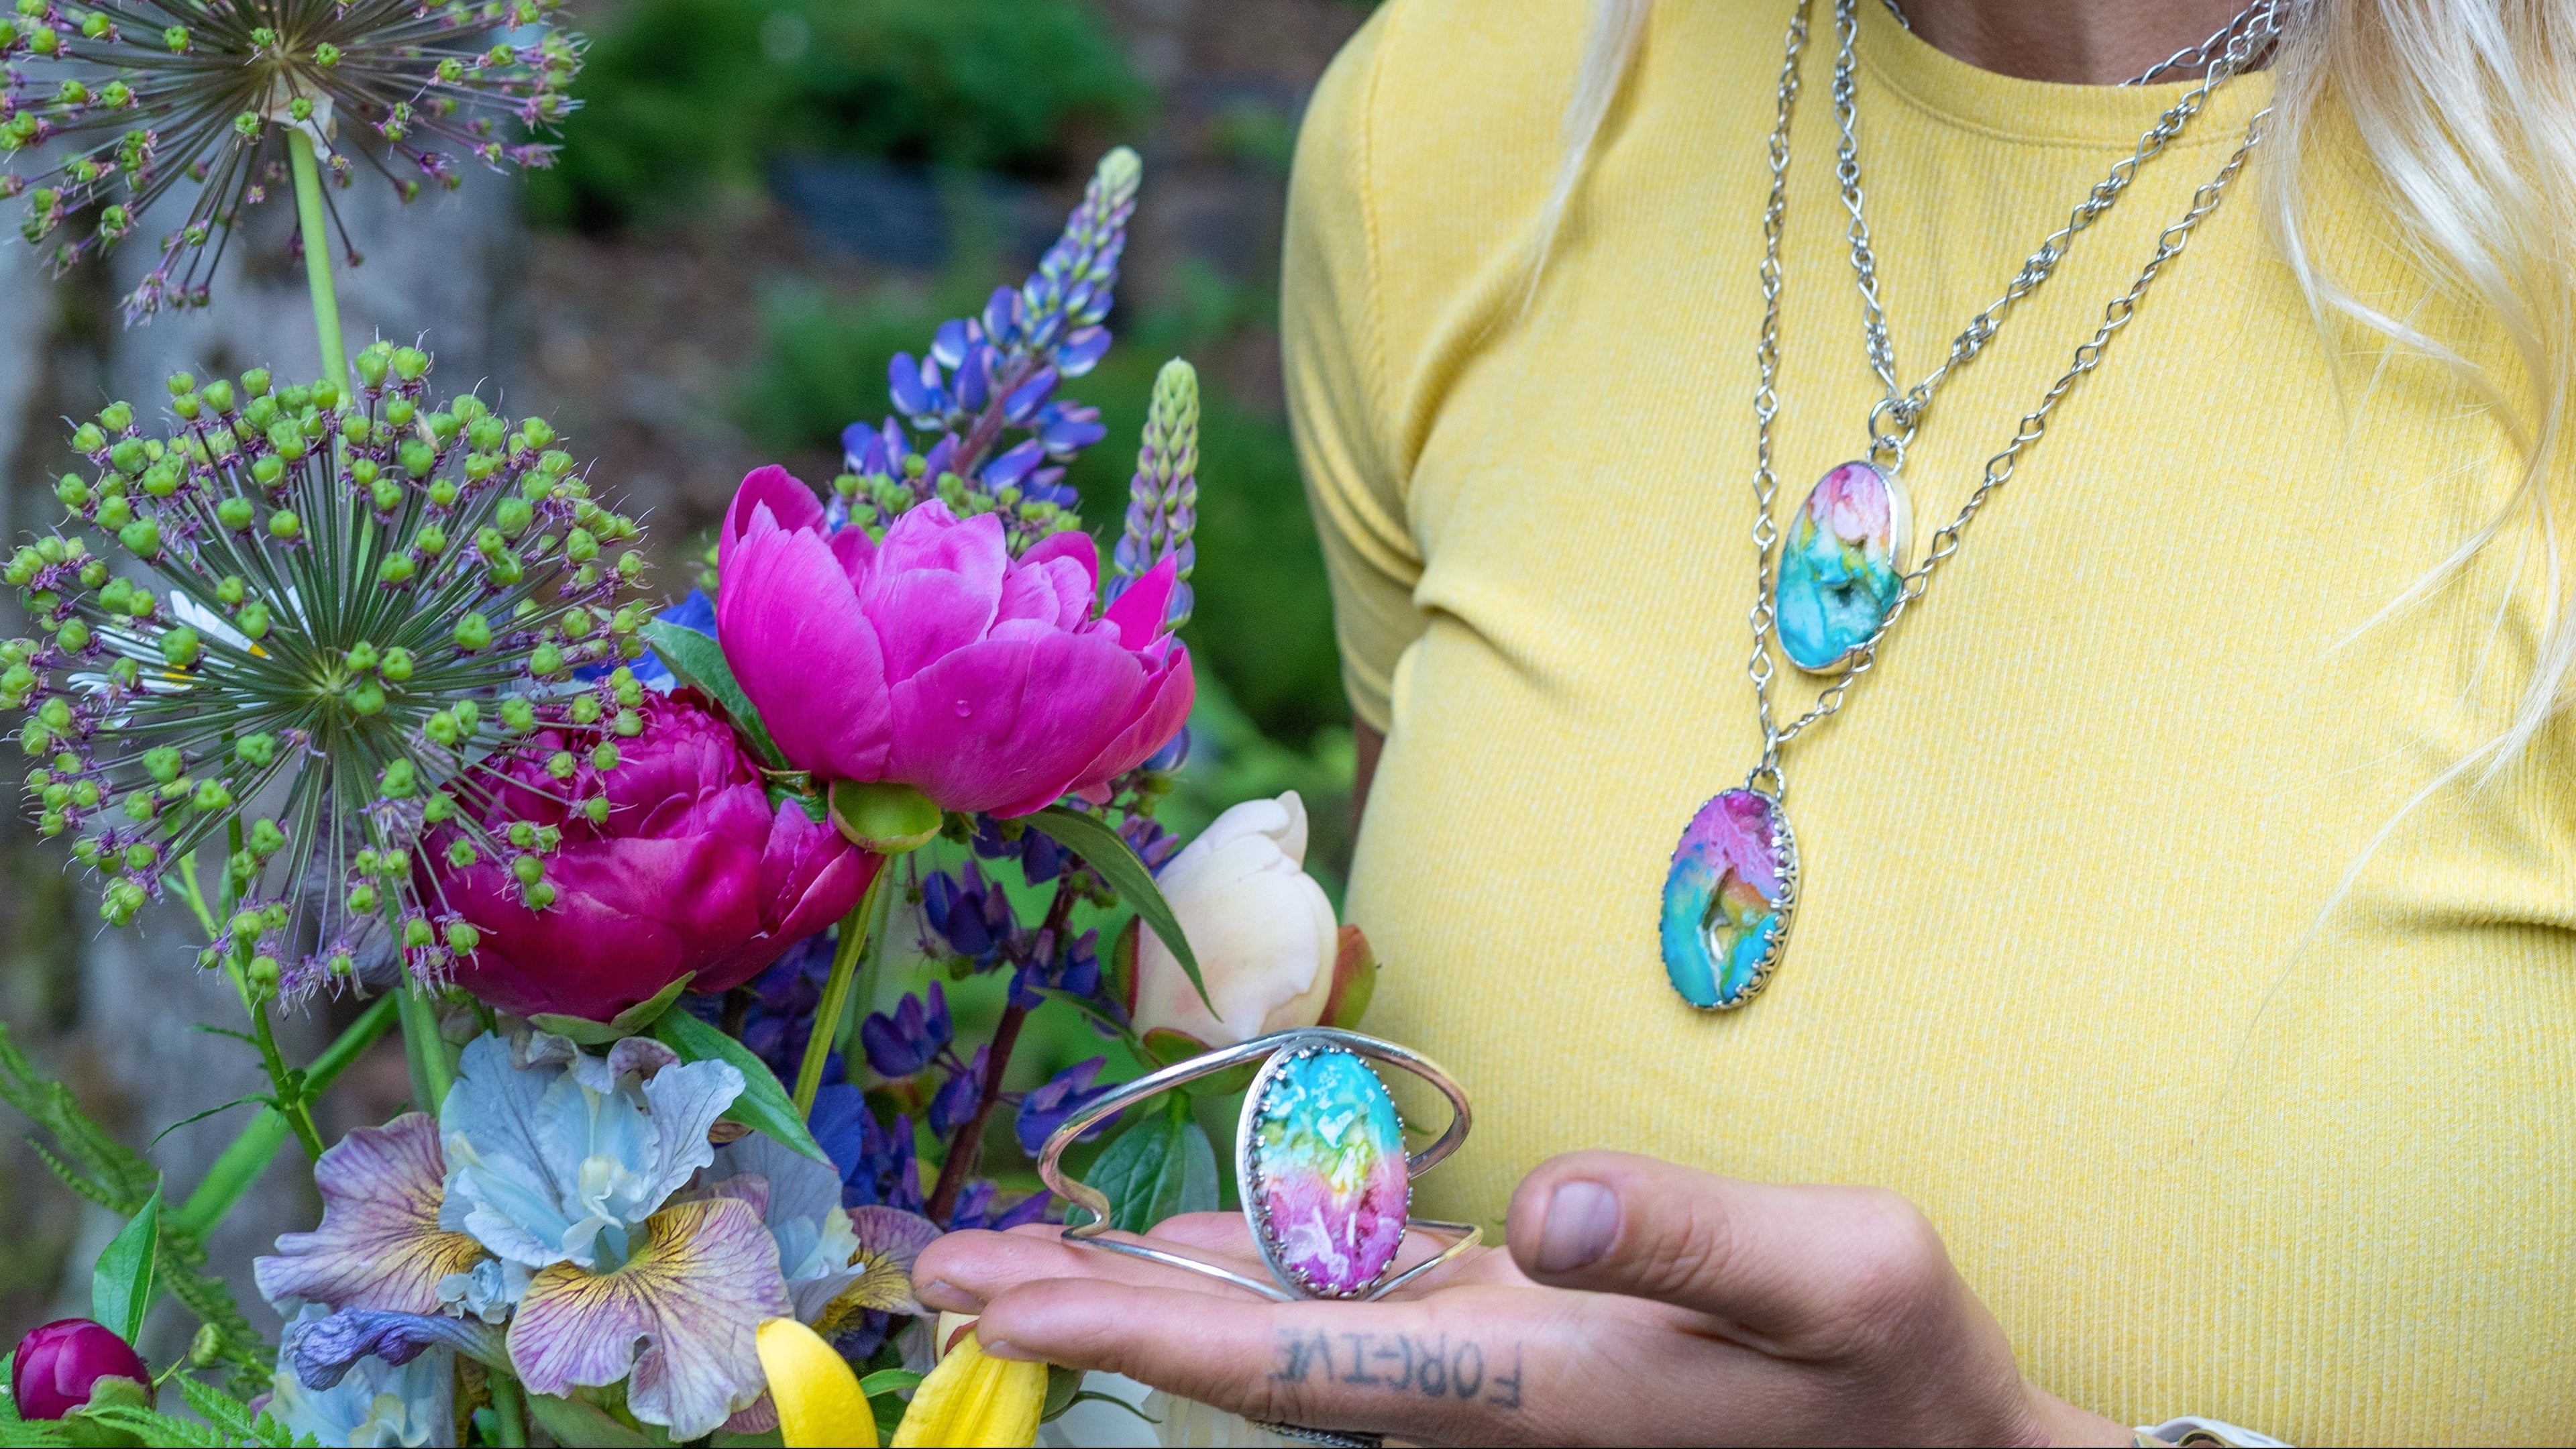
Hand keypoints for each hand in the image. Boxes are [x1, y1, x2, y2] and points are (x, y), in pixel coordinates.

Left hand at [911, 1150, 2128, 1446]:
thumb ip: (1683, 1235)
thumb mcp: (1836, 1273)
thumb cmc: (1900, 1364)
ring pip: (1270, 1326)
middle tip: (932, 1273)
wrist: (1943, 1446)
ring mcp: (1477, 1368)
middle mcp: (1469, 1389)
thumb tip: (1539, 1204)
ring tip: (1003, 1256)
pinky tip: (1173, 1247)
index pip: (1294, 1363)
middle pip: (1239, 1354)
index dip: (1143, 1331)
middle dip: (1084, 1310)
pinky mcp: (1505, 1339)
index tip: (1008, 1303)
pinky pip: (1337, 1302)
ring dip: (1135, 1288)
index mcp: (1523, 1383)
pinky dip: (1238, 1272)